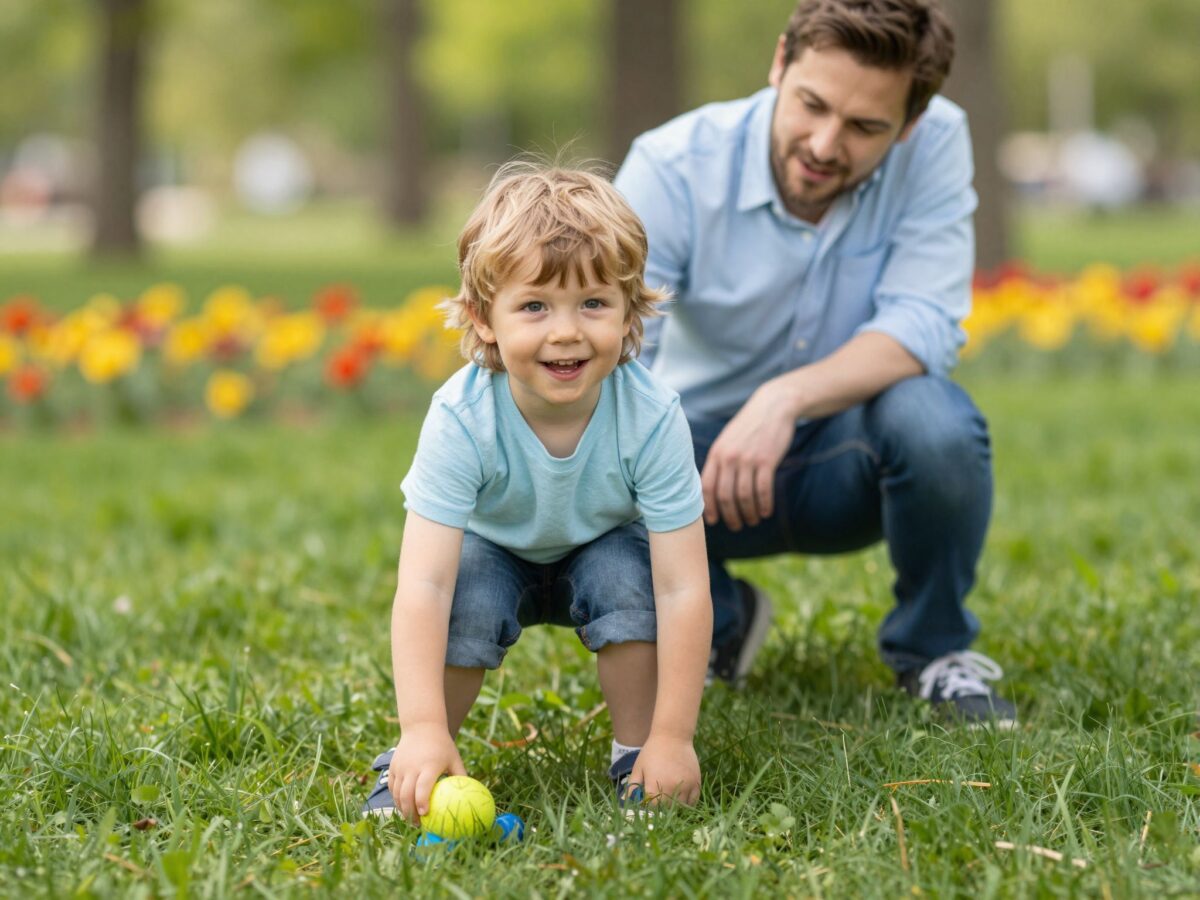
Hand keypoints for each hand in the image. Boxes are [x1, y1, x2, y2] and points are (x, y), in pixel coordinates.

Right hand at [388, 724, 466, 824]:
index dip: (421, 803)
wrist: (422, 726)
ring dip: (402, 809)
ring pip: (397, 794)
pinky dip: (396, 799)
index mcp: (428, 765)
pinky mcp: (393, 767)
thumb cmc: (442, 745)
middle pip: (406, 795)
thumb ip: (461, 776)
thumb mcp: (454, 758)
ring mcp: (400, 767)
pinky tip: (403, 806)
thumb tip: (472, 796)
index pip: (422, 788)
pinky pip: (392, 787)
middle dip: (410, 813)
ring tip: (411, 819)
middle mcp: (411, 767)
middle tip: (419, 824)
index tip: (425, 815)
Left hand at [629, 735, 700, 805]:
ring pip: (681, 807)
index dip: (650, 808)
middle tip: (660, 804)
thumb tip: (623, 801)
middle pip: (667, 810)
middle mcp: (671, 787)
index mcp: (654, 785)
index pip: (652, 808)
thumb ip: (632, 785)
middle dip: (662, 809)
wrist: (673, 735)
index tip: (649, 805)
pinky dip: (688, 804)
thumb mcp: (639, 767)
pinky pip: (693, 801)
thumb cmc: (652, 751)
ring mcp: (685, 785)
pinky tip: (681, 800)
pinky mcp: (696, 782)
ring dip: (675, 808)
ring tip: (670, 802)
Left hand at [701, 379, 795, 529]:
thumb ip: (719, 462)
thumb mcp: (727, 440)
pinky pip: (763, 490)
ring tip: (753, 521)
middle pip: (725, 496)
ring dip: (749, 513)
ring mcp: (748, 459)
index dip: (709, 508)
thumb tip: (711, 490)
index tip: (714, 521)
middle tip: (736, 526)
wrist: (773, 407)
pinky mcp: (767, 460)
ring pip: (744, 496)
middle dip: (730, 516)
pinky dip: (764, 505)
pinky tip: (766, 512)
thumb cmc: (749, 427)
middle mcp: (729, 457)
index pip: (706, 487)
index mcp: (716, 454)